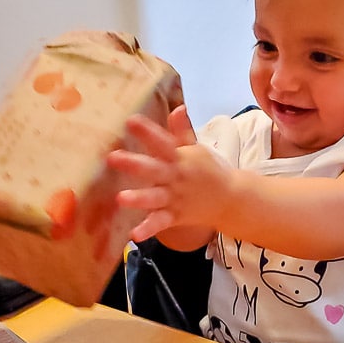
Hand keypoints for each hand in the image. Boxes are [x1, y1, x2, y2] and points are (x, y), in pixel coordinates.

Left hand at [107, 105, 228, 240]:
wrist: (231, 199)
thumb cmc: (209, 170)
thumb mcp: (197, 149)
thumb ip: (183, 132)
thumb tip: (178, 107)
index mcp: (180, 158)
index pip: (162, 141)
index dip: (147, 131)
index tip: (130, 121)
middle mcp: (176, 177)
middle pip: (154, 169)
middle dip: (134, 164)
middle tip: (112, 157)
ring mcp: (175, 198)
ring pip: (155, 198)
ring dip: (139, 198)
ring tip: (121, 198)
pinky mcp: (175, 216)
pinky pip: (160, 223)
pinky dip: (148, 229)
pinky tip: (134, 235)